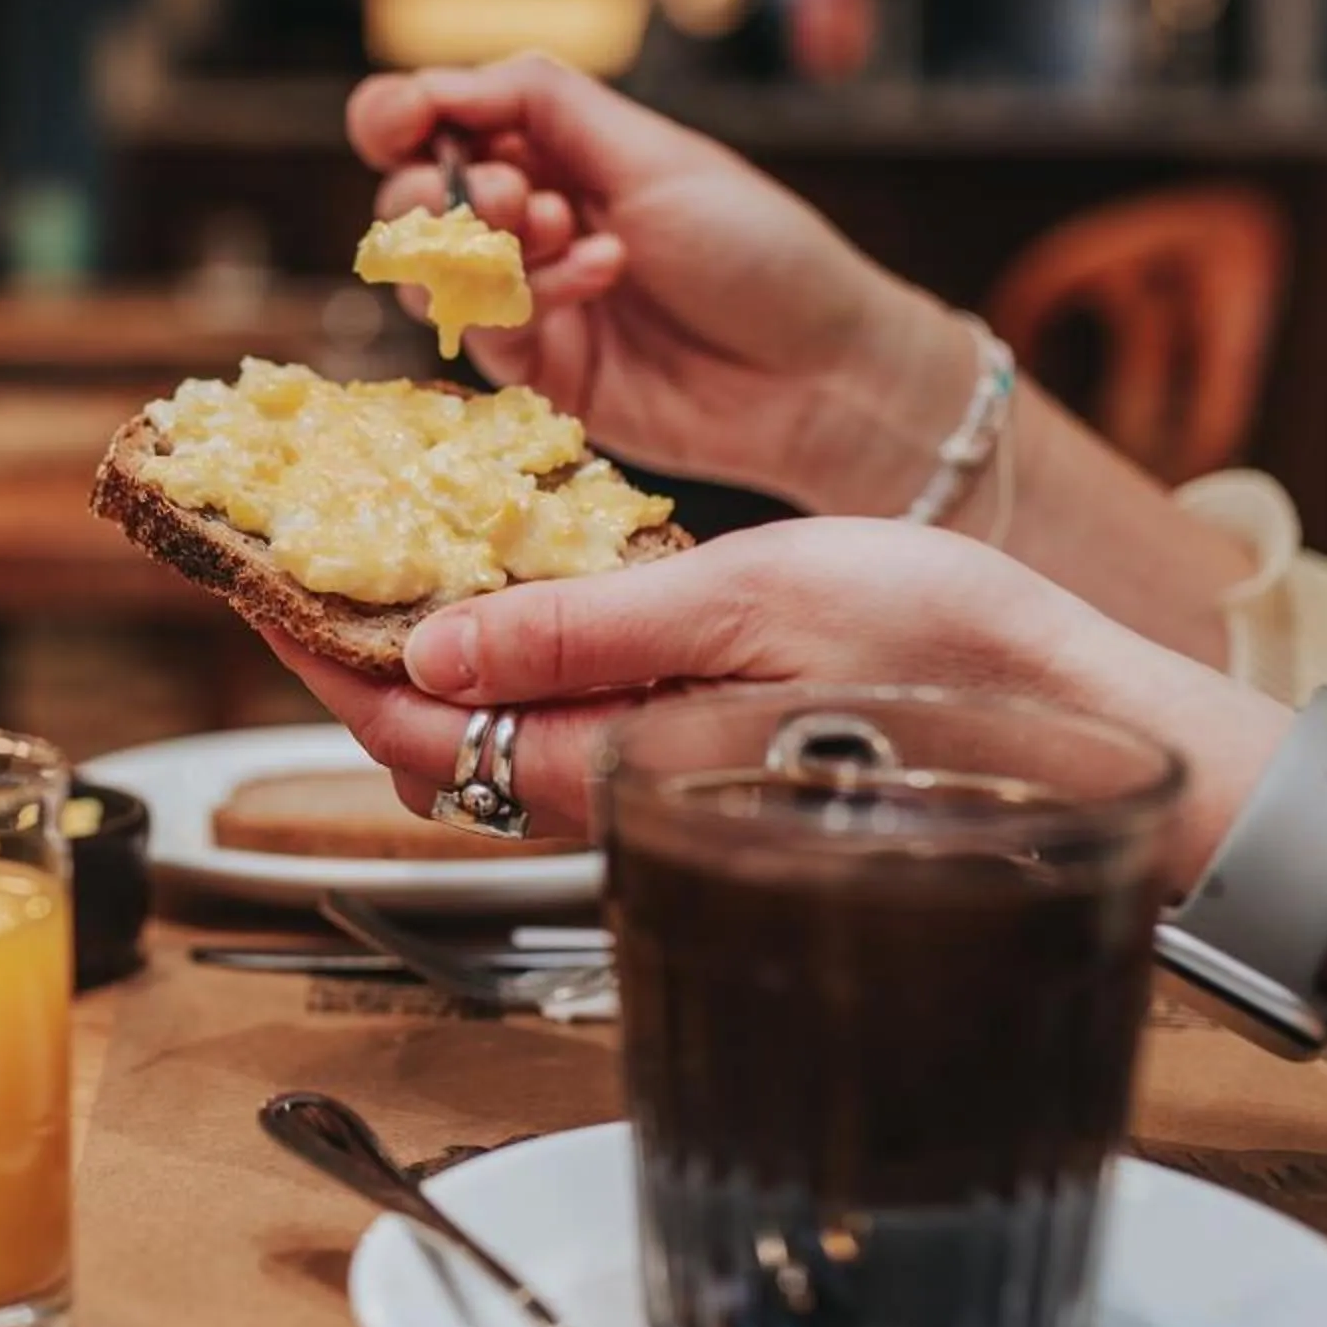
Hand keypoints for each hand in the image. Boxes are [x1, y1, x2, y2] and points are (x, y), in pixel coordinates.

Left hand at [267, 518, 1264, 841]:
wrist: (1077, 724)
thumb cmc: (940, 658)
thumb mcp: (745, 602)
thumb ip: (581, 631)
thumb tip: (432, 642)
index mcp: (604, 759)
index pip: (402, 720)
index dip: (311, 646)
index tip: (250, 570)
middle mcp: (610, 785)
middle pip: (426, 729)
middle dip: (347, 643)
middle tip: (295, 540)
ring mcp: (647, 774)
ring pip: (487, 723)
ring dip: (421, 642)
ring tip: (375, 544)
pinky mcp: (689, 752)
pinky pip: (559, 714)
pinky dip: (505, 648)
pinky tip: (507, 579)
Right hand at [349, 54, 970, 514]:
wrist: (822, 372)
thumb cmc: (759, 248)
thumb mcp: (655, 154)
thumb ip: (544, 106)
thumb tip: (441, 79)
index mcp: (557, 149)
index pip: (440, 120)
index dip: (401, 114)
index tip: (406, 118)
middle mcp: (530, 219)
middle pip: (413, 196)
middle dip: (440, 188)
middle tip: (510, 194)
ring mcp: (528, 297)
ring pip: (430, 268)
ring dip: (476, 242)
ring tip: (554, 229)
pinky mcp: (536, 371)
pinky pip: (485, 328)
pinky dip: (532, 292)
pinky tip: (602, 271)